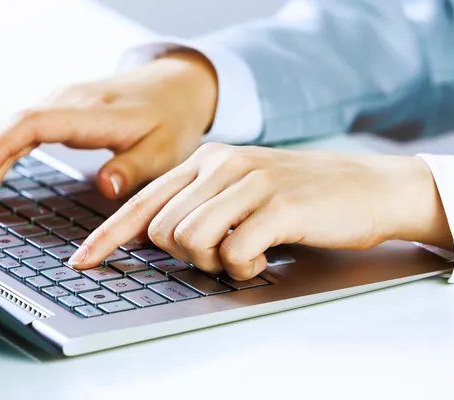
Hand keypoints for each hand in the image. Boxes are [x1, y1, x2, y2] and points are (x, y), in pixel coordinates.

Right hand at [0, 52, 217, 216]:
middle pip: (8, 128)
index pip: (33, 126)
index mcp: (92, 113)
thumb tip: (105, 186)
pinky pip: (15, 131)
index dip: (0, 151)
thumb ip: (134, 168)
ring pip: (5, 128)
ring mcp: (59, 104)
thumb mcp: (165, 149)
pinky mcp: (58, 110)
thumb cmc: (171, 120)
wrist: (176, 87)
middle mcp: (68, 102)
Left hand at [69, 143, 452, 279]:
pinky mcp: (279, 206)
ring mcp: (251, 182)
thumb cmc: (303, 197)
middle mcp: (222, 165)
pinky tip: (266, 255)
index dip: (108, 236)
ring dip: (216, 262)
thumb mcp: (244, 191)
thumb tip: (160, 240)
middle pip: (162, 229)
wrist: (369, 187)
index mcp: (207, 161)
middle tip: (223, 252)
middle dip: (185, 255)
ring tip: (248, 252)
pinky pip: (234, 252)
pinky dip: (244, 267)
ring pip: (192, 241)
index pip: (143, 202)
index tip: (83, 262)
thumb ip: (201, 207)